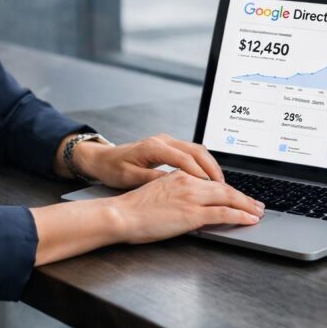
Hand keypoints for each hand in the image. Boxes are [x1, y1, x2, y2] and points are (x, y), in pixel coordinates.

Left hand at [73, 133, 224, 188]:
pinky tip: (208, 177)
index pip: (183, 158)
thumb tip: (172, 184)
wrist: (102, 159)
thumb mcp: (129, 177)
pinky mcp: (168, 146)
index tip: (211, 187)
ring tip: (220, 183)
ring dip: (210, 165)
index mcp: (153, 147)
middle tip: (224, 186)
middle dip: (212, 168)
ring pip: (197, 149)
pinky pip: (191, 152)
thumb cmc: (113, 168)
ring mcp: (167, 141)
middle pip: (196, 150)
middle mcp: (163, 140)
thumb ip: (151, 179)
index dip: (199, 173)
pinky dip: (202, 164)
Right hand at [110, 170, 264, 243]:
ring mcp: (191, 197)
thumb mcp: (157, 192)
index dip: (229, 189)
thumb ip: (176, 192)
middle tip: (256, 204)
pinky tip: (250, 220)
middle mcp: (188, 182)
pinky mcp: (192, 214)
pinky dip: (240, 216)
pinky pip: (223, 213)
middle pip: (224, 188)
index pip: (211, 181)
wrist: (121, 214)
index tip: (239, 195)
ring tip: (258, 212)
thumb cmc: (133, 209)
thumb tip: (188, 202)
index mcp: (180, 175)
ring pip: (228, 198)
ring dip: (247, 205)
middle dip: (243, 197)